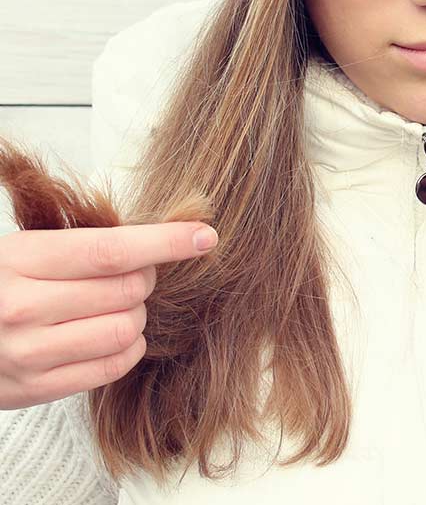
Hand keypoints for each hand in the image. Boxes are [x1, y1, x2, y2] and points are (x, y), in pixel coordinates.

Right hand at [0, 221, 217, 409]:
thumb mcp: (25, 248)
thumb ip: (81, 245)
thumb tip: (154, 240)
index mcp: (23, 259)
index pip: (112, 250)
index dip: (166, 242)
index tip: (204, 236)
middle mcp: (24, 307)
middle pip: (127, 291)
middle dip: (147, 278)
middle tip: (136, 274)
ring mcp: (28, 353)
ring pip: (125, 330)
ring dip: (138, 315)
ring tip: (121, 306)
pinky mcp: (34, 388)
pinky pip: (110, 367)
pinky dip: (128, 348)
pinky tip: (115, 334)